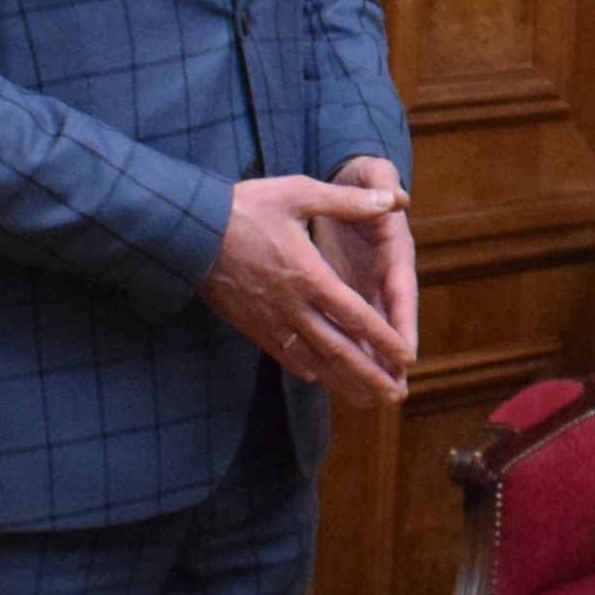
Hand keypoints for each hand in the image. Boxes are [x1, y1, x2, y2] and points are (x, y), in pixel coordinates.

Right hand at [200, 169, 415, 403]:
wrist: (187, 234)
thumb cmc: (244, 208)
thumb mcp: (298, 193)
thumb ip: (347, 201)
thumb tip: (394, 198)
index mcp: (310, 276)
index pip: (356, 317)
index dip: (383, 339)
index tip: (407, 358)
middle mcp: (293, 306)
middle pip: (339, 350)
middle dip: (371, 376)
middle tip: (397, 397)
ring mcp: (271, 321)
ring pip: (314, 361)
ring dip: (344, 382)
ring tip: (369, 401)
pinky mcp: (253, 326)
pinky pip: (286, 356)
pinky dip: (309, 370)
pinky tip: (322, 379)